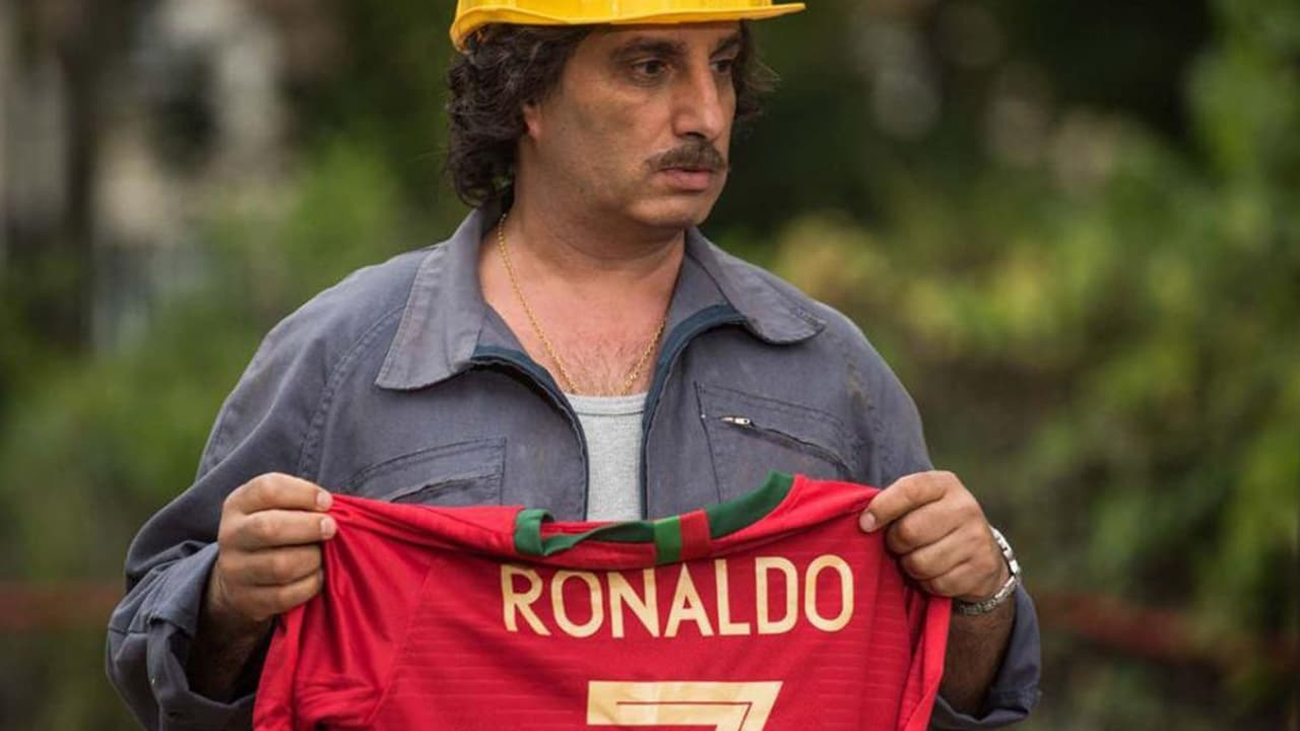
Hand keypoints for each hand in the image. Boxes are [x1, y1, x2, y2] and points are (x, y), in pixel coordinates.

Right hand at [206, 473, 336, 631]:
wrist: (239, 578)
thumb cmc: (274, 531)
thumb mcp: (277, 508)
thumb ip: (301, 503)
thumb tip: (330, 508)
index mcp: (238, 504)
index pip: (267, 489)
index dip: (303, 493)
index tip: (327, 502)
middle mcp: (231, 535)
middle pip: (268, 528)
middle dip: (309, 527)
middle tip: (331, 529)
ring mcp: (235, 570)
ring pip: (280, 566)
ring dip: (312, 559)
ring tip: (322, 555)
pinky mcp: (246, 600)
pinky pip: (285, 595)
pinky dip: (310, 584)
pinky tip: (317, 575)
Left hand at [859, 471, 1006, 602]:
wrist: (982, 551)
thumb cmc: (934, 523)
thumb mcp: (919, 503)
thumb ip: (893, 504)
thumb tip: (864, 522)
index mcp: (944, 484)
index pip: (908, 490)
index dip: (881, 509)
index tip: (865, 524)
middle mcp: (965, 506)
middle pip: (909, 532)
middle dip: (895, 544)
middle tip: (898, 546)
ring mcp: (977, 537)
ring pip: (921, 563)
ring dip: (911, 566)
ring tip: (918, 558)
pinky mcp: (982, 567)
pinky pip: (937, 584)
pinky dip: (929, 584)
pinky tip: (936, 572)